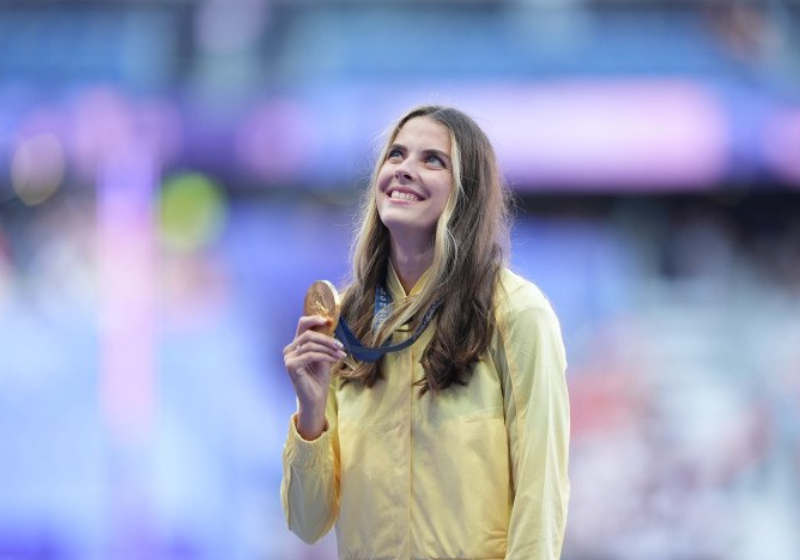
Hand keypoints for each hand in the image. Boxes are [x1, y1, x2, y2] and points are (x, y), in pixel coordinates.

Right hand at [283, 315, 346, 439]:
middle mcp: (289, 349)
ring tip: (340, 355)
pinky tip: (334, 360)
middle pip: (309, 334)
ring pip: (310, 344)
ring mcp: (288, 357)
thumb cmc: (319, 376)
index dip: (314, 319)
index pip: (302, 324)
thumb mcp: (324, 354)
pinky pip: (310, 355)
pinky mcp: (291, 365)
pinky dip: (325, 356)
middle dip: (327, 339)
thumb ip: (323, 341)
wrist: (316, 397)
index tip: (328, 320)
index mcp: (296, 344)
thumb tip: (329, 324)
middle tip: (340, 346)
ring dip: (328, 349)